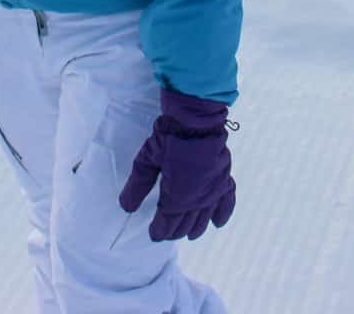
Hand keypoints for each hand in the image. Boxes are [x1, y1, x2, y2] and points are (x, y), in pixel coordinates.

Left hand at [118, 89, 235, 240]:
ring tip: (189, 235)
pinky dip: (223, 214)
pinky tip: (218, 223)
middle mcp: (197, 198)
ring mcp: (213, 189)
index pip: (167, 223)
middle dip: (175, 231)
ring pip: (204, 217)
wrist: (196, 119)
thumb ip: (136, 186)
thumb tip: (126, 208)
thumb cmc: (169, 137)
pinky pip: (228, 201)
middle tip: (167, 232)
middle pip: (185, 223)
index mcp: (177, 197)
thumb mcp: (146, 160)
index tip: (153, 234)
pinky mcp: (224, 178)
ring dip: (196, 228)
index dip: (159, 231)